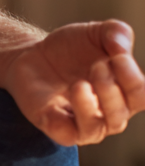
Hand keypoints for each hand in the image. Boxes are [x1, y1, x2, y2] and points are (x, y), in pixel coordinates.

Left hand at [4, 20, 144, 145]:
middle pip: (121, 113)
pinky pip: (71, 133)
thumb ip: (116, 32)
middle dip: (111, 89)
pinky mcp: (59, 128)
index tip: (117, 56)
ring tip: (81, 82)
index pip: (141, 96)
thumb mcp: (95, 33)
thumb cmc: (71, 49)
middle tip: (97, 66)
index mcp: (124, 94)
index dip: (132, 78)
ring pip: (98, 127)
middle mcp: (109, 114)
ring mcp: (84, 124)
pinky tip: (71, 93)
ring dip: (91, 104)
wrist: (33, 55)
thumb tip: (121, 49)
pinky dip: (72, 116)